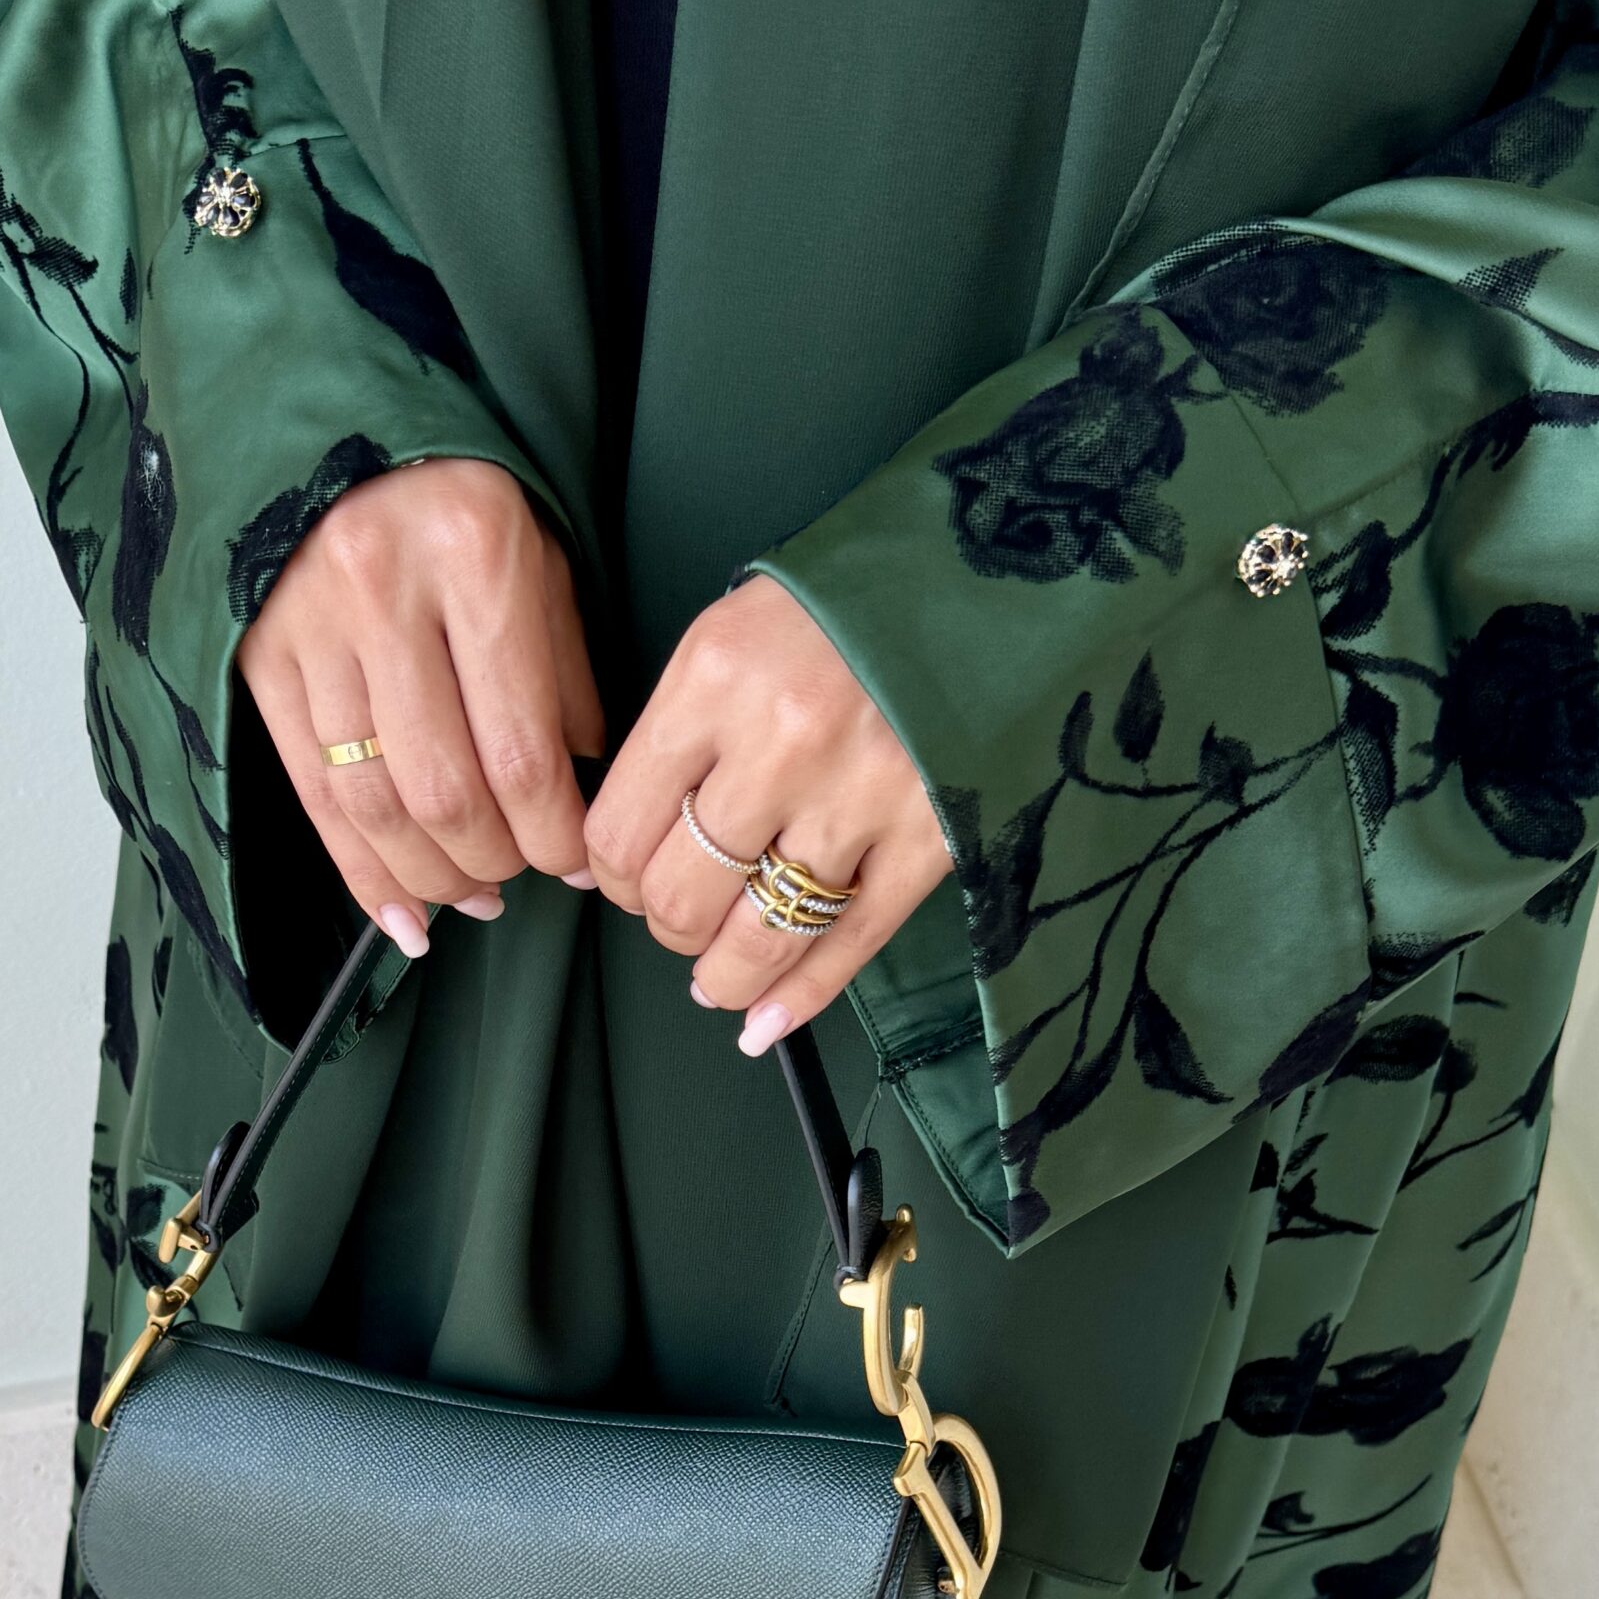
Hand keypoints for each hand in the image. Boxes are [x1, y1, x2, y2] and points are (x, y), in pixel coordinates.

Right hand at [237, 457, 603, 952]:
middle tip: (522, 878)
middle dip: (493, 861)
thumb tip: (579, 797)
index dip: (554, 833)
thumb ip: (565, 675)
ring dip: (429, 876)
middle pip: (444, 789)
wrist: (333, 430)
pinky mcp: (259, 658)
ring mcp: (310, 628)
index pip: (521, 746)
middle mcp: (383, 591)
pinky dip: (358, 871)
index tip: (583, 866)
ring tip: (469, 897)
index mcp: (475, 555)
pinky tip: (400, 913)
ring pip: (371, 802)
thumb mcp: (541, 560)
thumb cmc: (458, 503)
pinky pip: (310, 795)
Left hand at [585, 576, 951, 1049]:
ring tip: (714, 977)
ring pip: (758, 935)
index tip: (624, 875)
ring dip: (722, 974)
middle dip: (665, 922)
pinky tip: (764, 1023)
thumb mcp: (734, 632)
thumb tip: (632, 845)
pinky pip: (849, 944)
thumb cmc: (847, 603)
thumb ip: (680, 731)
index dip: (610, 873)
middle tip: (677, 912)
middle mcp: (782, 745)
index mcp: (715, 681)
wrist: (988, 576)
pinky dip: (799, 998)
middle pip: (681, 894)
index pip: (619, 827)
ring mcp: (860, 799)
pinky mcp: (930, 838)